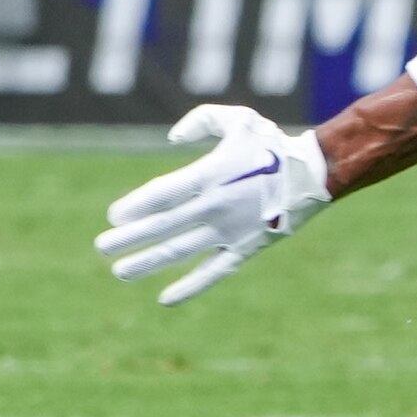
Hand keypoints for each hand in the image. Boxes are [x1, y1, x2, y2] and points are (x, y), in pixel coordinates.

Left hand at [94, 105, 331, 306]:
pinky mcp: (245, 249)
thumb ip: (200, 120)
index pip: (161, 195)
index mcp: (210, 175)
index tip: (114, 217)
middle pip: (162, 227)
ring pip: (180, 252)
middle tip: (101, 247)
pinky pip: (213, 272)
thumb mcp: (237, 118)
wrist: (315, 174)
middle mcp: (215, 207)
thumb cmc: (272, 143)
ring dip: (147, 264)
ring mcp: (229, 231)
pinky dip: (190, 287)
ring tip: (119, 272)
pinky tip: (165, 298)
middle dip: (128, 239)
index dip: (135, 207)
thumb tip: (173, 138)